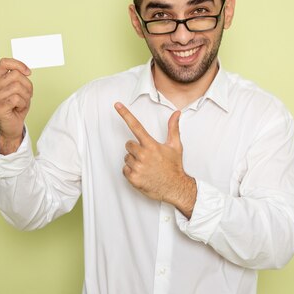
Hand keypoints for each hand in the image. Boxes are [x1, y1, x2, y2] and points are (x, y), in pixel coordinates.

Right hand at [0, 58, 32, 153]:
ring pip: (18, 87)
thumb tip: (26, 71)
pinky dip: (23, 104)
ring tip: (21, 103)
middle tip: (26, 96)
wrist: (12, 127)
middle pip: (16, 75)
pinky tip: (18, 108)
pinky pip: (17, 98)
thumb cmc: (16, 107)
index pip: (4, 63)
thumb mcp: (19, 89)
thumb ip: (19, 78)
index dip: (18, 64)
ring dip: (26, 96)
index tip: (28, 72)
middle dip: (27, 85)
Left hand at [114, 102, 196, 217]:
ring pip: (126, 158)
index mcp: (151, 145)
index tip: (117, 105)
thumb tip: (176, 113)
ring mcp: (137, 167)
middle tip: (147, 156)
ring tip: (146, 166)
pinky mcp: (133, 178)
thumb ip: (173, 128)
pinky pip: (125, 169)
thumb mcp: (175, 146)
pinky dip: (131, 172)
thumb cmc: (174, 166)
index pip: (136, 126)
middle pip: (128, 144)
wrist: (175, 187)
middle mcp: (143, 155)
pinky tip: (142, 173)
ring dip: (133, 161)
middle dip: (135, 149)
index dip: (125, 114)